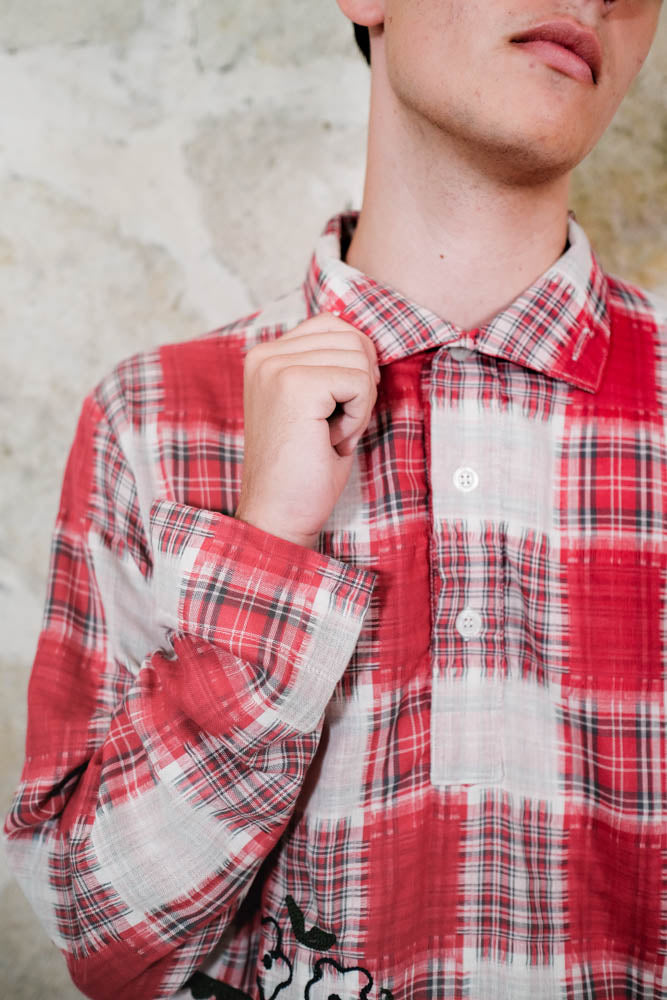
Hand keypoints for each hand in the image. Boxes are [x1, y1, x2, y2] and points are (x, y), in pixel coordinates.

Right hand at [235, 312, 380, 548]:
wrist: (280, 515)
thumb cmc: (303, 469)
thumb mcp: (318, 405)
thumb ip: (329, 364)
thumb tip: (367, 339)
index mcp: (266, 355)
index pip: (335, 325)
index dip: (353, 368)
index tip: (333, 410)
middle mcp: (265, 354)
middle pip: (352, 338)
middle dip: (359, 387)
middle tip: (331, 427)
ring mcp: (276, 367)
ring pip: (359, 358)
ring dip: (358, 404)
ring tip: (328, 435)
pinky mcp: (295, 384)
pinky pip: (359, 382)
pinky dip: (358, 417)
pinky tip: (331, 441)